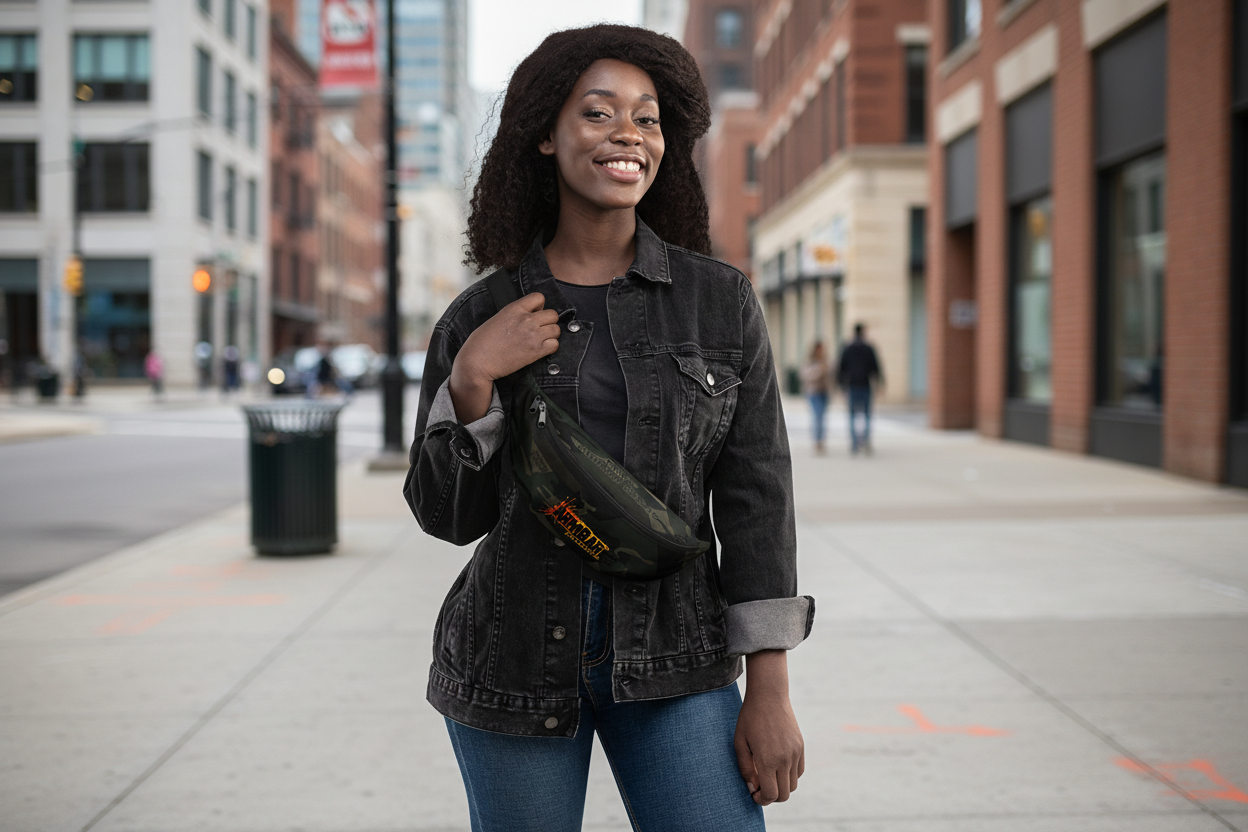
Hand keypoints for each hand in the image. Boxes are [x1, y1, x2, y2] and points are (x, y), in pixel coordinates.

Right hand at [449, 292, 559, 422]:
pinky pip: (555, 345)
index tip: (534, 314)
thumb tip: (527, 316)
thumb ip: (515, 314)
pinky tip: (541, 350)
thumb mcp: (498, 318)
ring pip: (556, 329)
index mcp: (514, 308)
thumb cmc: (482, 342)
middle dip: (548, 322)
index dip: (539, 306)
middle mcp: (526, 319)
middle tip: (539, 329)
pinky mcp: (536, 351)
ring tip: (540, 340)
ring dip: (551, 335)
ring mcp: (533, 335)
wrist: (478, 361)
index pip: (539, 297)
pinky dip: (550, 347)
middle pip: (552, 314)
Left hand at [734, 650, 804, 804]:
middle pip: (784, 795)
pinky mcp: (801, 747)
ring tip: (768, 776)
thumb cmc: (750, 718)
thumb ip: (745, 768)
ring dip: (781, 786)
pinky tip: (777, 767)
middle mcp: (785, 759)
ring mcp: (795, 753)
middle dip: (771, 797)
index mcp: (767, 760)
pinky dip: (790, 776)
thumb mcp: (740, 743)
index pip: (771, 795)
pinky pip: (799, 771)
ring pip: (793, 785)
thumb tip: (753, 787)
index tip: (754, 794)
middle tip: (760, 788)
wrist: (769, 696)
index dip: (762, 800)